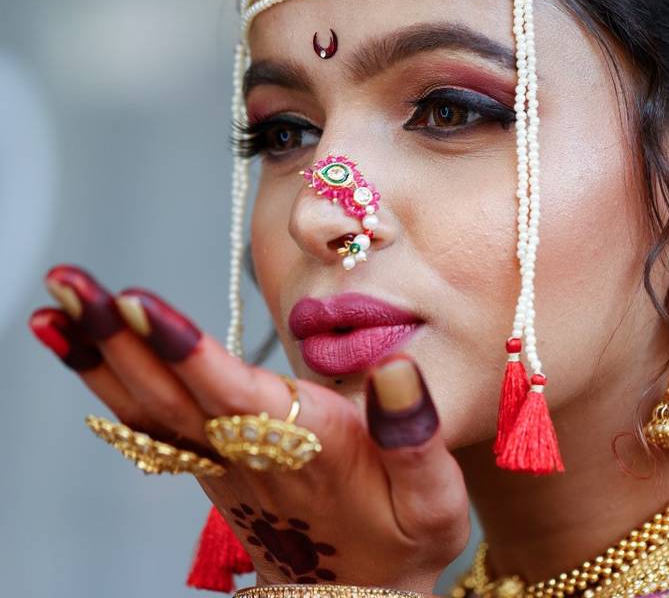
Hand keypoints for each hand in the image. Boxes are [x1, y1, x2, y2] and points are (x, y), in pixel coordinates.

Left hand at [28, 264, 469, 592]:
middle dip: (116, 337)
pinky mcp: (210, 466)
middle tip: (65, 282)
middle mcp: (251, 455)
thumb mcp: (434, 500)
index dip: (186, 352)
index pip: (236, 397)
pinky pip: (148, 426)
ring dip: (99, 357)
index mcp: (309, 450)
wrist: (361, 593)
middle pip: (172, 395)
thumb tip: (398, 369)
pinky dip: (107, 385)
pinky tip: (81, 351)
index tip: (138, 307)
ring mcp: (221, 464)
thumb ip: (417, 438)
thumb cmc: (402, 540)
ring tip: (54, 307)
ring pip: (148, 410)